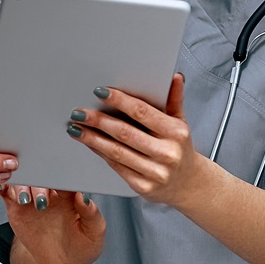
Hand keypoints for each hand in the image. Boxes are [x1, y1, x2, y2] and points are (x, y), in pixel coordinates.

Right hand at [2, 185, 104, 263]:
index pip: (64, 176)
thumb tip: (84, 197)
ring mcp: (32, 198)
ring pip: (22, 180)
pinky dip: (1, 186)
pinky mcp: (16, 207)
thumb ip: (92, 214)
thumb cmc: (81, 247)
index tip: (58, 183)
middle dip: (39, 183)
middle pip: (40, 175)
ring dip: (21, 185)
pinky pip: (6, 191)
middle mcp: (50, 192)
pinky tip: (1, 189)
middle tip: (42, 200)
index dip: (60, 176)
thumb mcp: (94, 233)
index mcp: (70, 194)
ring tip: (25, 200)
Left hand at [68, 73, 214, 207]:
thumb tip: (175, 77)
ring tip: (76, 128)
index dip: (119, 100)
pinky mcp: (143, 186)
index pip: (142, 112)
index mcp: (176, 133)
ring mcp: (155, 172)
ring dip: (92, 138)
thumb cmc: (179, 148)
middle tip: (79, 112)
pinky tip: (89, 143)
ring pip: (116, 151)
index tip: (100, 92)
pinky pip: (116, 166)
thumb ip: (175, 100)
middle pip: (125, 132)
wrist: (188, 183)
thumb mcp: (181, 123)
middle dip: (98, 121)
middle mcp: (167, 153)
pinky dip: (100, 152)